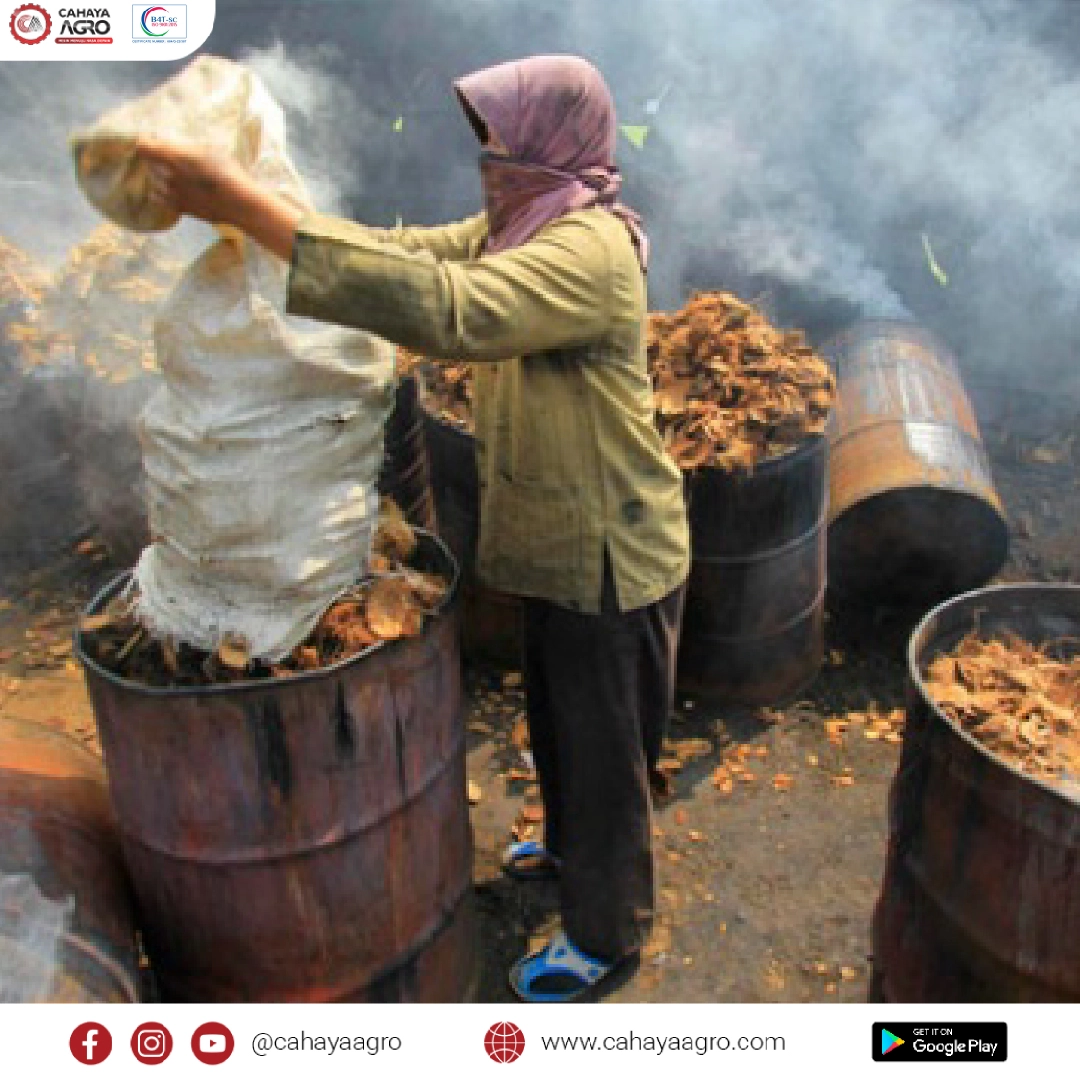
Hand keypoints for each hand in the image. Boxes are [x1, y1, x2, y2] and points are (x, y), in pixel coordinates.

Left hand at [137, 136, 257, 226]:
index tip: (154, 140)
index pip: (144, 146)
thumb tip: (178, 146)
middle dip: (155, 159)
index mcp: (175, 156)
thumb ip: (189, 147)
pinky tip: (170, 190)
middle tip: (168, 157)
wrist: (240, 203)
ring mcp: (173, 194)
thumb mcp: (211, 149)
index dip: (146, 141)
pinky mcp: (180, 208)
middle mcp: (168, 175)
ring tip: (170, 174)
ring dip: (158, 177)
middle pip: (149, 164)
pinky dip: (160, 193)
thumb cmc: (229, 172)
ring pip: (153, 182)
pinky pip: (159, 199)